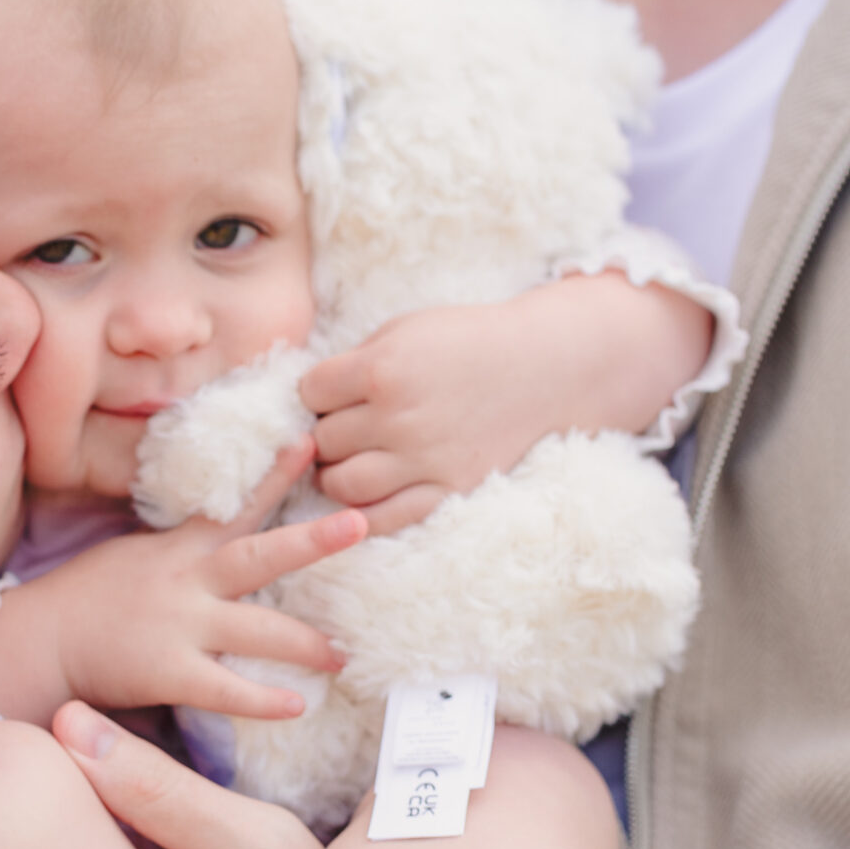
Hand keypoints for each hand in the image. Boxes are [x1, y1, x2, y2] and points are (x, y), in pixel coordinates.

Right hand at [0, 443, 364, 724]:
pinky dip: (262, 698)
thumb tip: (223, 534)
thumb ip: (182, 550)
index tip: (313, 441)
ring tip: (343, 654)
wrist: (40, 640)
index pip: (236, 503)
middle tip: (361, 522)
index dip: (276, 472)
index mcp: (180, 549)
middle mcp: (187, 580)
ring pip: (257, 628)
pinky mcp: (169, 671)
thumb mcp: (136, 557)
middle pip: (259, 554)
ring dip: (306, 642)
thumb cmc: (87, 599)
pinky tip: (296, 705)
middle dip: (312, 539)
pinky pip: (226, 687)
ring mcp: (180, 625)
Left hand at [302, 273, 714, 534]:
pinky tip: (367, 493)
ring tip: (353, 458)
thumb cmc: (467, 342)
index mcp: (382, 369)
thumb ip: (354, 362)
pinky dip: (362, 512)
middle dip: (327, 431)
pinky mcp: (447, 490)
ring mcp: (423, 460)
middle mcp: (398, 418)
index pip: (309, 392)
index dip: (317, 391)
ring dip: (336, 474)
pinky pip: (383, 518)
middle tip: (348, 424)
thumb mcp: (405, 330)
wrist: (543, 367)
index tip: (337, 390)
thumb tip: (306, 399)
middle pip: (322, 440)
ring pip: (341, 485)